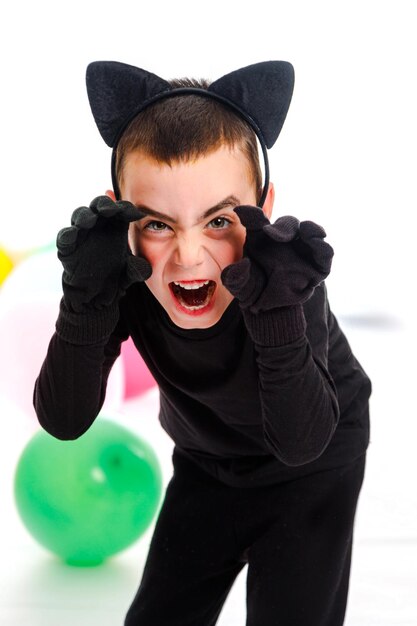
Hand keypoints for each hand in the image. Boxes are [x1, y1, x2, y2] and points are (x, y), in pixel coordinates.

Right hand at [57, 195, 151, 312]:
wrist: (97, 295)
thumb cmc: (116, 276)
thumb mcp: (130, 273)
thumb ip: (138, 270)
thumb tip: (144, 268)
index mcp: (116, 226)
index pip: (121, 210)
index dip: (127, 209)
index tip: (137, 214)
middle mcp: (99, 225)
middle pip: (99, 206)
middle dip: (104, 204)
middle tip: (111, 209)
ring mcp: (82, 234)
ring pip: (81, 216)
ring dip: (85, 216)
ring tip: (91, 220)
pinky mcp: (68, 248)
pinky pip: (65, 238)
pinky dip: (67, 235)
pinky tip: (72, 235)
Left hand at [221, 206, 332, 312]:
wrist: (268, 311)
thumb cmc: (252, 291)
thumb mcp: (239, 286)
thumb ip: (234, 277)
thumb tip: (243, 264)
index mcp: (261, 239)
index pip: (257, 221)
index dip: (250, 214)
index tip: (240, 211)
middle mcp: (284, 240)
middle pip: (287, 224)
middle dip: (282, 227)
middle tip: (269, 233)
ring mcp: (302, 251)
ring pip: (310, 232)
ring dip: (310, 229)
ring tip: (305, 230)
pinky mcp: (317, 267)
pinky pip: (324, 254)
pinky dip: (323, 247)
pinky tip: (318, 243)